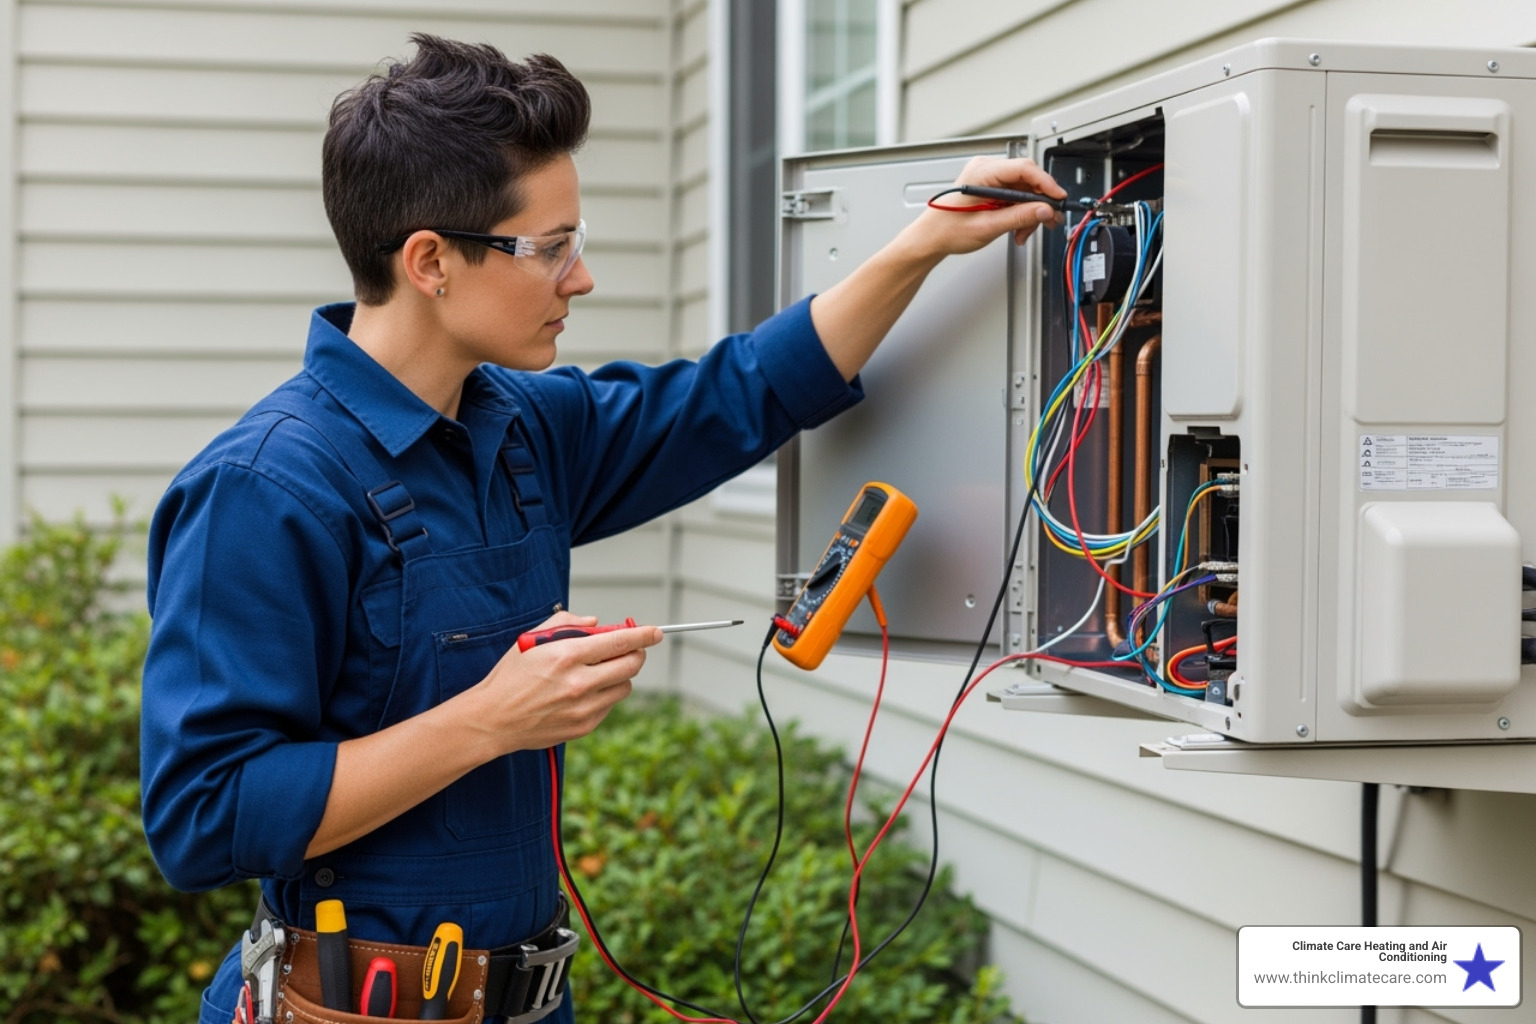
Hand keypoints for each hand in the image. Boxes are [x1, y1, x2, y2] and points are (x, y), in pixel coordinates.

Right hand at [471, 611, 662, 753]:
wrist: (492, 719)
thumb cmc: (511, 676)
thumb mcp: (532, 640)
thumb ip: (567, 624)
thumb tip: (596, 623)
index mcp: (566, 656)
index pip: (619, 641)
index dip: (643, 635)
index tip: (655, 632)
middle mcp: (579, 683)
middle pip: (630, 665)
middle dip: (636, 653)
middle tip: (629, 649)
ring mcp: (583, 708)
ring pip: (624, 687)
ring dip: (618, 676)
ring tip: (596, 672)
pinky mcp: (583, 727)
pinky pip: (609, 706)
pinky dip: (603, 695)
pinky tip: (581, 692)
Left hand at [900, 155, 1066, 258]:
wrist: (931, 237)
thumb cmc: (947, 230)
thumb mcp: (987, 227)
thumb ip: (1019, 217)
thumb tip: (1044, 210)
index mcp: (981, 172)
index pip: (1024, 168)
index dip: (1045, 184)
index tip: (1058, 199)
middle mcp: (985, 169)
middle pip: (1027, 179)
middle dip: (1038, 203)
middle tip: (1048, 221)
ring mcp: (988, 177)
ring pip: (1024, 189)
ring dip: (1029, 212)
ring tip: (1024, 232)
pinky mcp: (991, 187)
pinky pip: (1015, 195)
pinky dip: (1020, 212)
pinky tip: (1017, 228)